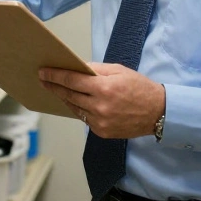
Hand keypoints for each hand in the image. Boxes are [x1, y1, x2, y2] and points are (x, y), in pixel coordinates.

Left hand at [39, 63, 165, 138]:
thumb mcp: (119, 71)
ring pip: (75, 108)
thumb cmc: (139, 88)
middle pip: (69, 95)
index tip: (43, 72)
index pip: (72, 80)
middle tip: (42, 80)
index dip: (55, 76)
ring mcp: (100, 122)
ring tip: (56, 90)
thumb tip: (77, 68)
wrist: (158, 113)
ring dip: (65, 98)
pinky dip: (79, 109)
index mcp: (104, 88)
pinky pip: (84, 119)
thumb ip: (97, 69)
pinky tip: (75, 102)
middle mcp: (100, 107)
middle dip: (54, 87)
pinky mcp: (102, 132)